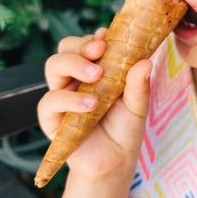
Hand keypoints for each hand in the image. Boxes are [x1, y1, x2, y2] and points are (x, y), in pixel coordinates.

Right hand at [37, 27, 151, 179]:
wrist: (116, 161)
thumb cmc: (125, 127)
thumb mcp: (138, 104)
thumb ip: (139, 83)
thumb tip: (146, 61)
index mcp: (95, 69)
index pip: (87, 43)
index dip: (95, 37)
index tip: (108, 36)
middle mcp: (76, 78)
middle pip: (65, 48)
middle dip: (81, 44)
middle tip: (100, 50)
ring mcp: (62, 95)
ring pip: (53, 65)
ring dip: (74, 64)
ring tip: (97, 76)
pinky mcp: (51, 118)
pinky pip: (50, 101)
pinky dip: (70, 99)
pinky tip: (90, 104)